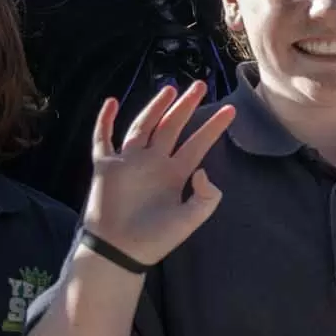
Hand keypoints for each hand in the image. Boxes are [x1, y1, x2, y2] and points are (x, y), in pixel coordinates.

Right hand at [81, 84, 236, 266]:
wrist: (120, 251)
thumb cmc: (155, 239)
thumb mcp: (190, 220)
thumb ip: (206, 197)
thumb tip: (203, 169)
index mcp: (176, 174)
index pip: (198, 143)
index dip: (214, 127)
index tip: (232, 110)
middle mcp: (154, 163)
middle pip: (173, 127)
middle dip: (186, 106)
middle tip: (200, 85)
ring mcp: (130, 162)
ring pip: (144, 126)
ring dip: (155, 107)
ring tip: (170, 89)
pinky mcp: (106, 166)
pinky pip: (103, 139)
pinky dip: (105, 121)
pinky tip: (111, 102)